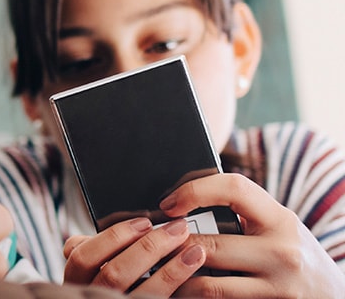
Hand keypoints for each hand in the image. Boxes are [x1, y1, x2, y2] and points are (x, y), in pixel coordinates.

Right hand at [62, 217, 202, 295]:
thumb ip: (101, 248)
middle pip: (113, 273)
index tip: (144, 222)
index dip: (112, 237)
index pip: (82, 257)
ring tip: (195, 248)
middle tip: (177, 229)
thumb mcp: (97, 266)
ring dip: (171, 268)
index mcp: (77, 281)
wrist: (134, 297)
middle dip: (147, 247)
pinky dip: (179, 282)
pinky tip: (195, 269)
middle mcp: (95, 296)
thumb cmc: (117, 281)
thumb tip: (128, 220)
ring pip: (142, 292)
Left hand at [161, 173, 344, 297]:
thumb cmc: (295, 257)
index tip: (169, 205)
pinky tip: (180, 294)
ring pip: (206, 284)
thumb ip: (244, 216)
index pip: (234, 188)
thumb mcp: (280, 229)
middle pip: (209, 244)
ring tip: (157, 275)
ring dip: (175, 281)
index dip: (194, 190)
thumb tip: (184, 203)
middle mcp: (282, 251)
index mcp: (280, 219)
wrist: (334, 296)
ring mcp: (277, 285)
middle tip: (151, 249)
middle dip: (172, 248)